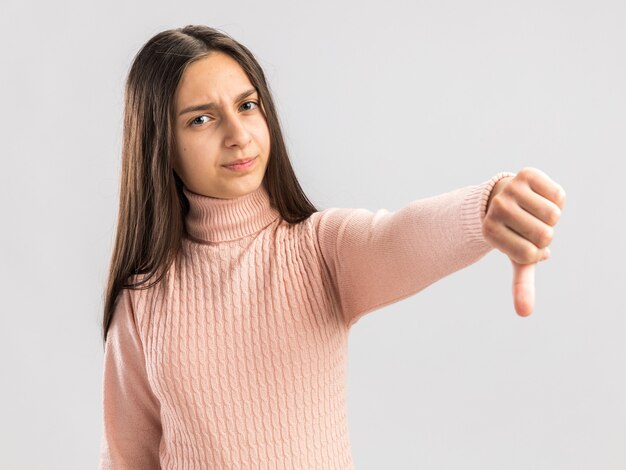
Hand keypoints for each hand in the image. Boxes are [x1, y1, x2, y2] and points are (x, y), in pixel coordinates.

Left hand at [483, 167, 565, 316]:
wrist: (503, 197)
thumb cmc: (513, 233)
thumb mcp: (517, 258)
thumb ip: (521, 285)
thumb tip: (524, 313)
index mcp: (489, 231)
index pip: (530, 254)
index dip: (535, 251)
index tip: (522, 241)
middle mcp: (497, 209)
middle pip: (545, 234)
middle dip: (544, 234)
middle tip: (528, 226)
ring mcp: (510, 189)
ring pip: (554, 215)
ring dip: (551, 217)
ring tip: (533, 212)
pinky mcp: (526, 174)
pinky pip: (558, 195)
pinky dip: (557, 199)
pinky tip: (539, 197)